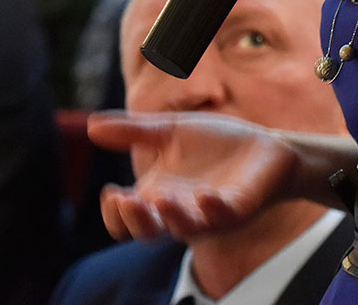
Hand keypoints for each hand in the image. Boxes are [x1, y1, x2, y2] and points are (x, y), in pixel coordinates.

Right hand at [90, 111, 311, 240]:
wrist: (266, 146)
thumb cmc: (217, 143)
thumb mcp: (171, 130)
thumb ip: (135, 130)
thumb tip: (91, 125)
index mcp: (158, 196)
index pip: (126, 220)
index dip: (114, 214)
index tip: (111, 192)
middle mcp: (179, 211)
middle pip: (148, 232)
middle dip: (134, 220)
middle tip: (125, 201)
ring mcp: (209, 214)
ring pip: (184, 229)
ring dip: (170, 216)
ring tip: (160, 198)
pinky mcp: (238, 209)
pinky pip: (222, 217)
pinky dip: (212, 208)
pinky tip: (204, 194)